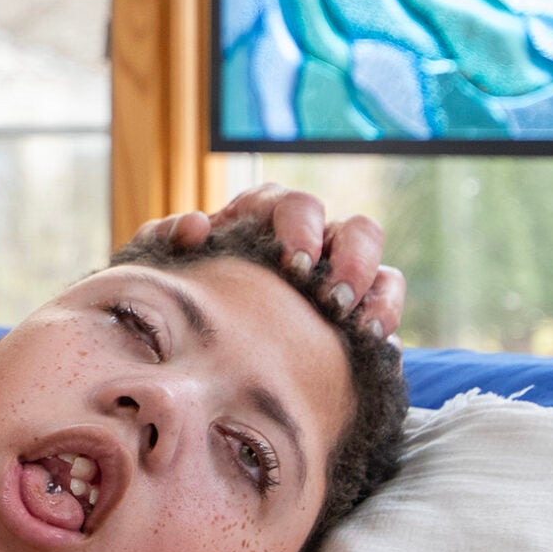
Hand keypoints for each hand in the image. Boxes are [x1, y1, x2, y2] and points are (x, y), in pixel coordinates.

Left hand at [132, 182, 405, 340]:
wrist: (195, 347)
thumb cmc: (182, 294)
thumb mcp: (165, 267)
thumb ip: (167, 240)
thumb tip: (196, 224)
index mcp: (262, 218)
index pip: (290, 204)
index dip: (297, 228)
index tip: (292, 264)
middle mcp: (310, 238)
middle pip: (353, 227)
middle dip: (350, 260)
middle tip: (329, 298)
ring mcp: (339, 272)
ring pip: (380, 262)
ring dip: (374, 289)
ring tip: (357, 325)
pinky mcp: (359, 309)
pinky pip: (387, 301)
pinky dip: (386, 318)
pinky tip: (375, 346)